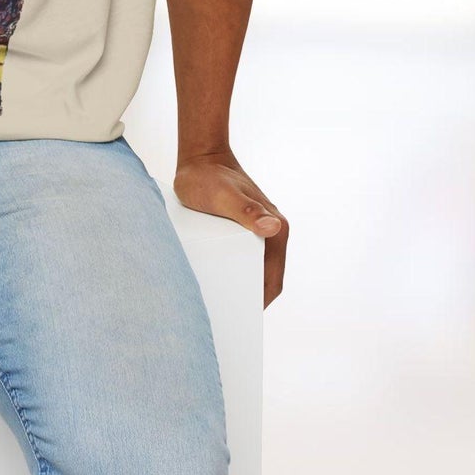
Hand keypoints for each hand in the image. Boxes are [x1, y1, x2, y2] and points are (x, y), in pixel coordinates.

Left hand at [173, 150, 287, 307]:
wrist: (198, 154)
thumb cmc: (209, 175)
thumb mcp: (223, 195)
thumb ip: (245, 209)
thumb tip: (273, 227)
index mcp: (275, 228)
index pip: (272, 279)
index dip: (260, 302)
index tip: (242, 320)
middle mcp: (270, 230)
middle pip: (263, 277)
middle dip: (248, 298)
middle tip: (225, 318)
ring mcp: (255, 229)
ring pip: (250, 267)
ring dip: (238, 285)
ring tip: (216, 303)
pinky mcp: (240, 226)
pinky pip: (239, 255)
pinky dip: (230, 270)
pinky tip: (212, 279)